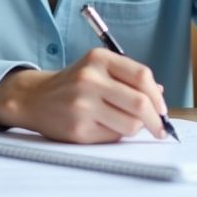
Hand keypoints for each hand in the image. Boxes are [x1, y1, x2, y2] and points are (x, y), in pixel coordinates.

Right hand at [0, 49, 168, 142]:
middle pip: (140, 103)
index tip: (162, 109)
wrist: (34, 98)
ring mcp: (82, 106)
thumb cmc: (73, 84)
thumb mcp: (97, 69)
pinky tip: (105, 127)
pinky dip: (117, 135)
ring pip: (130, 124)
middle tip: (160, 128)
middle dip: (156, 120)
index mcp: (98, 59)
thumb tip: (160, 94)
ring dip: (136, 128)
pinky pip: (113, 137)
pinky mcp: (78, 130)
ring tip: (126, 124)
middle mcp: (89, 80)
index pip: (142, 76)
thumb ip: (128, 77)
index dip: (157, 96)